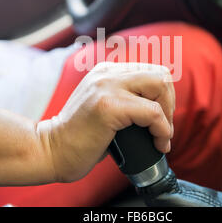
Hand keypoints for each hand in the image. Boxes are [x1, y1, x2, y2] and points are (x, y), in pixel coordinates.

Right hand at [44, 62, 174, 182]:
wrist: (51, 151)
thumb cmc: (81, 137)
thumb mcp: (104, 107)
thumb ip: (126, 99)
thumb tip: (160, 108)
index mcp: (107, 71)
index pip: (153, 71)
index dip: (164, 97)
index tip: (160, 120)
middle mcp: (107, 73)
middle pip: (161, 74)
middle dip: (170, 103)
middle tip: (163, 128)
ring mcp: (107, 86)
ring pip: (160, 85)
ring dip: (168, 115)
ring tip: (161, 135)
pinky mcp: (108, 106)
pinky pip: (152, 112)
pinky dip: (162, 130)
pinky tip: (158, 144)